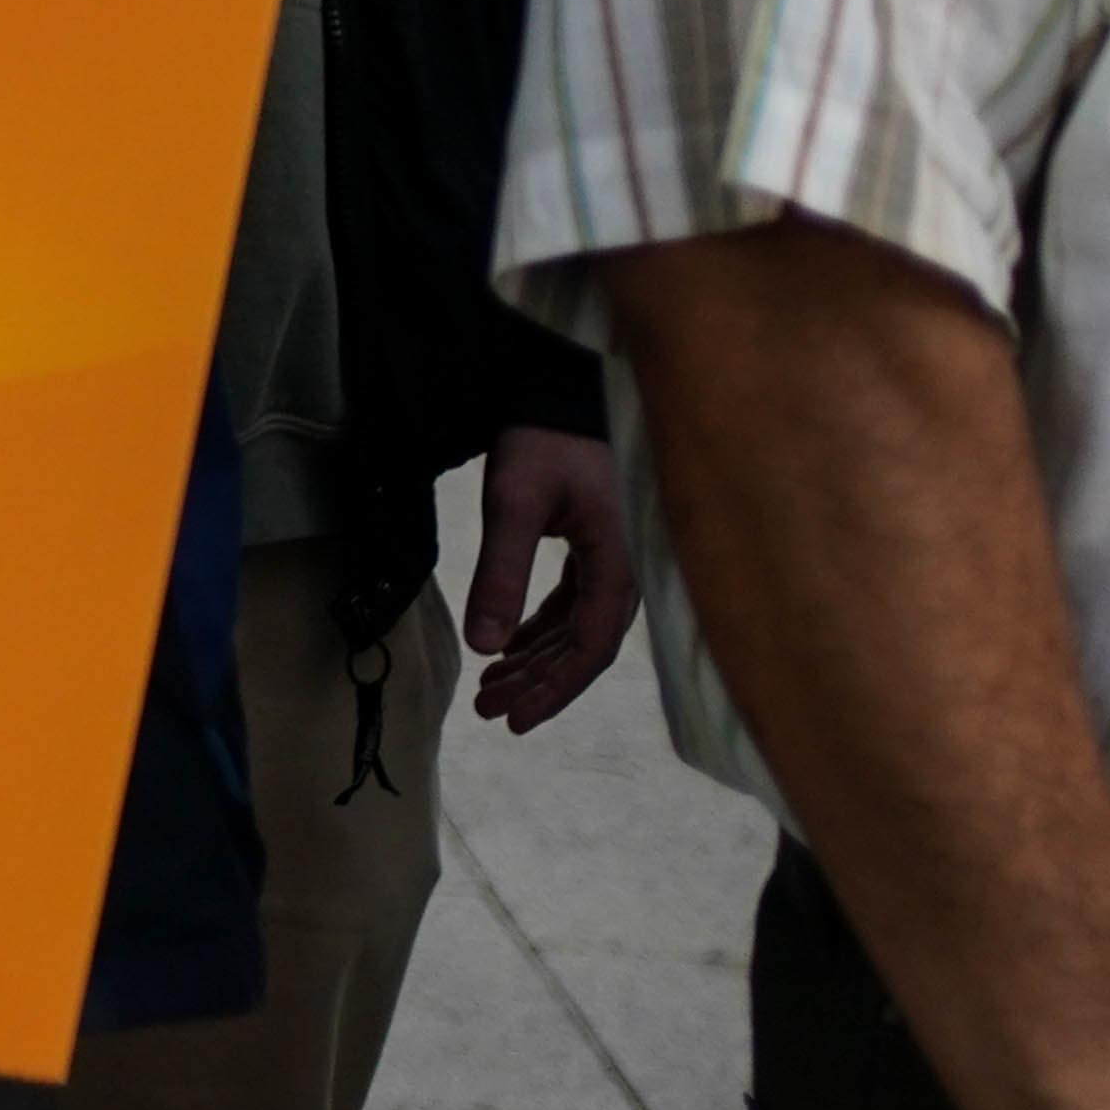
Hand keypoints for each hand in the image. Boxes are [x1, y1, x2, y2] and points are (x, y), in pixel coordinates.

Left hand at [466, 423, 640, 731]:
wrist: (560, 389)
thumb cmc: (544, 440)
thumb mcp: (514, 503)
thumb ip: (500, 574)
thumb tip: (483, 646)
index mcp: (618, 564)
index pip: (590, 647)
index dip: (554, 689)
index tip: (514, 720)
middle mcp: (626, 570)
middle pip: (584, 646)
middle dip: (537, 683)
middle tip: (489, 712)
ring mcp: (614, 560)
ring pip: (577, 629)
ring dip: (536, 660)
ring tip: (490, 689)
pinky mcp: (596, 549)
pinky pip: (573, 606)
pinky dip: (541, 630)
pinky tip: (509, 648)